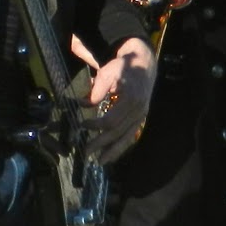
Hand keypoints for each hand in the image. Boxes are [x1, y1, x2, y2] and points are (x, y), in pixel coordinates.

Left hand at [86, 37, 155, 161]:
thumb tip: (82, 105)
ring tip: (100, 162)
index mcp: (131, 99)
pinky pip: (131, 135)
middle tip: (85, 152)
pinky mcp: (141, 118)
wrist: (144, 63)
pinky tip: (112, 154)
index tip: (82, 125)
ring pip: (127, 138)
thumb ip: (96, 91)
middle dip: (101, 143)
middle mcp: (138, 111)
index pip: (112, 120)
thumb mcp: (107, 74)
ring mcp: (141, 116)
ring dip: (113, 151)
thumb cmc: (123, 67)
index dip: (96, 125)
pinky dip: (121, 146)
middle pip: (118, 132)